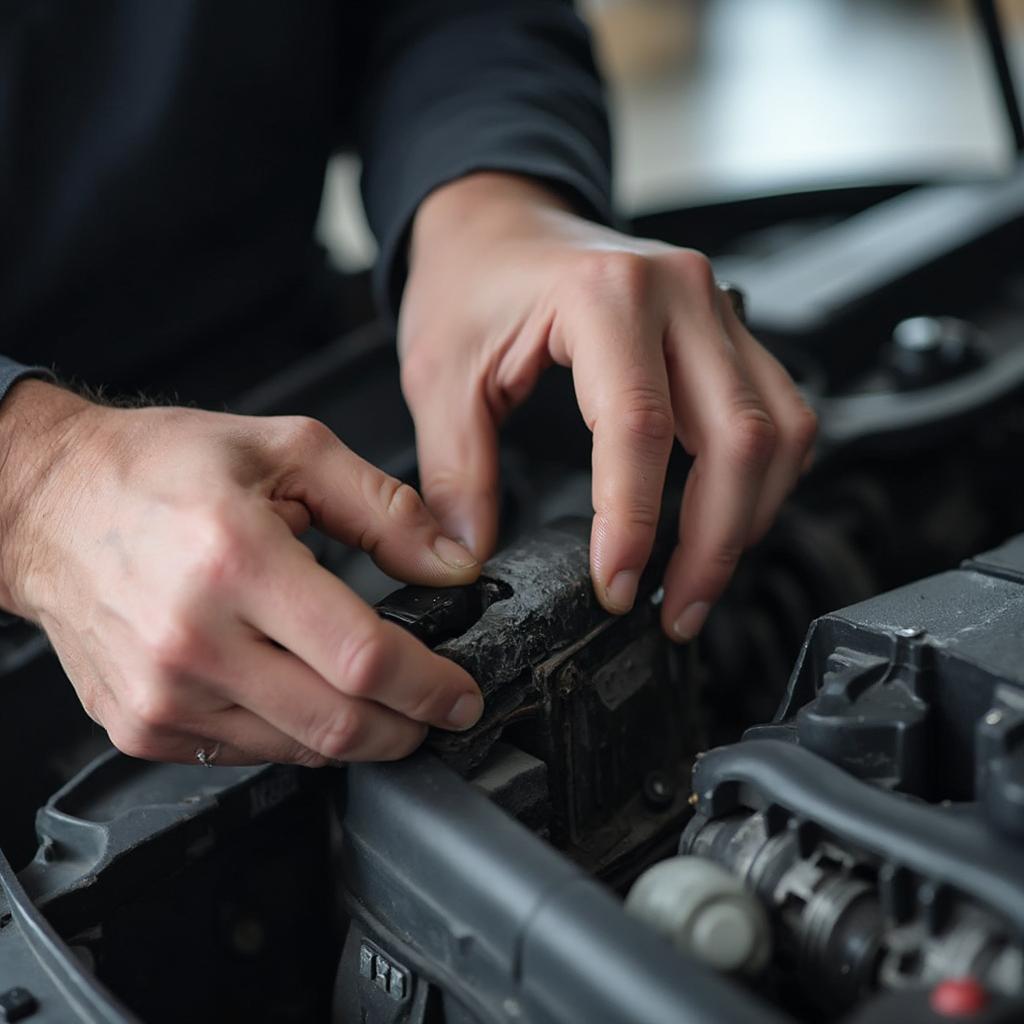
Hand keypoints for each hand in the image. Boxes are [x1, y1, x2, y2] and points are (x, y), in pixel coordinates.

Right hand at [0, 381, 483, 764]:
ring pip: (298, 751)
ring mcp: (162, 695)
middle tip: (436, 708)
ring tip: (380, 702)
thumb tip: (451, 565)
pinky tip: (306, 697)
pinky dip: (296, 737)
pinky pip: (247, 755)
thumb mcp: (288, 450)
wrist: (49, 503)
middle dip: (409, 727)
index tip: (461, 693)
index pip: (362, 657)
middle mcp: (194, 639)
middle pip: (338, 724)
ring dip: (358, 737)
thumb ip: (384, 509)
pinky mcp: (142, 726)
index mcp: (236, 559)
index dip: (430, 686)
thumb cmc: (157, 470)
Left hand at [401, 173, 816, 640]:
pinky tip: (728, 518)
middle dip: (716, 543)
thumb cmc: (471, 280)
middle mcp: (680, 294)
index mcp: (604, 296)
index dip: (634, 523)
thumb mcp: (440, 375)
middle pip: (739, 437)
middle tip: (678, 611)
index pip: (640, 428)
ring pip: (778, 429)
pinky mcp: (728, 329)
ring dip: (751, 517)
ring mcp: (716, 306)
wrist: (500, 223)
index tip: (617, 587)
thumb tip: (472, 556)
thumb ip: (457, 472)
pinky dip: (764, 477)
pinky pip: (779, 410)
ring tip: (701, 581)